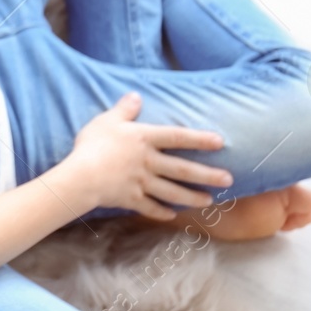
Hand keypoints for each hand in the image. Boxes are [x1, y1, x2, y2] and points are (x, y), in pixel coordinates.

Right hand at [60, 92, 232, 219]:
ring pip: (172, 191)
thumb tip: (136, 95)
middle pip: (183, 169)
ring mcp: (142, 183)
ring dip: (192, 197)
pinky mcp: (132, 199)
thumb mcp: (107, 120)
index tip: (220, 142)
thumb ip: (124, 109)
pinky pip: (150, 207)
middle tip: (228, 180)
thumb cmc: (92, 145)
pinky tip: (172, 215)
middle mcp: (149, 162)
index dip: (199, 138)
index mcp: (144, 139)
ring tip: (209, 201)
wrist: (81, 176)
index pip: (177, 137)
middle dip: (207, 175)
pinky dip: (162, 212)